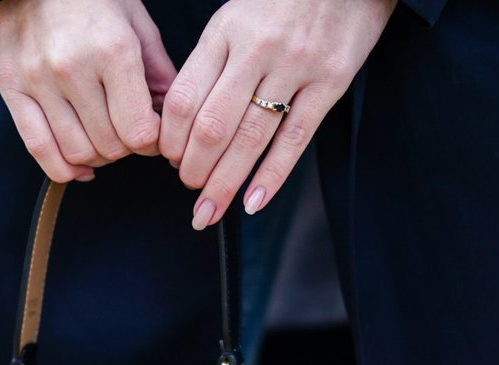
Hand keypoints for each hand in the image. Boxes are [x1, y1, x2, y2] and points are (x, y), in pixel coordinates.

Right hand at [0, 0, 178, 182]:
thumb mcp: (137, 23)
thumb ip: (159, 73)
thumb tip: (174, 118)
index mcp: (113, 51)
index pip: (139, 131)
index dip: (153, 142)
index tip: (153, 134)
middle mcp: (73, 69)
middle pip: (110, 145)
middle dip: (127, 148)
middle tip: (129, 133)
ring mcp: (38, 80)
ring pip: (77, 152)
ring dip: (98, 157)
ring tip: (105, 140)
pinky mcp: (11, 88)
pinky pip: (38, 148)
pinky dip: (63, 169)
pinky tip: (80, 167)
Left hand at [159, 0, 394, 227]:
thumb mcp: (236, 15)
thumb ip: (212, 61)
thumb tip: (183, 119)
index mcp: (224, 32)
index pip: (184, 98)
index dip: (171, 139)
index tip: (168, 158)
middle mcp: (257, 50)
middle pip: (212, 126)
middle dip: (193, 169)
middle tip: (188, 190)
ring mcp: (296, 67)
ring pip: (251, 138)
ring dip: (225, 182)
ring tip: (209, 210)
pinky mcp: (331, 81)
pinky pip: (296, 138)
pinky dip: (272, 175)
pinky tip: (253, 202)